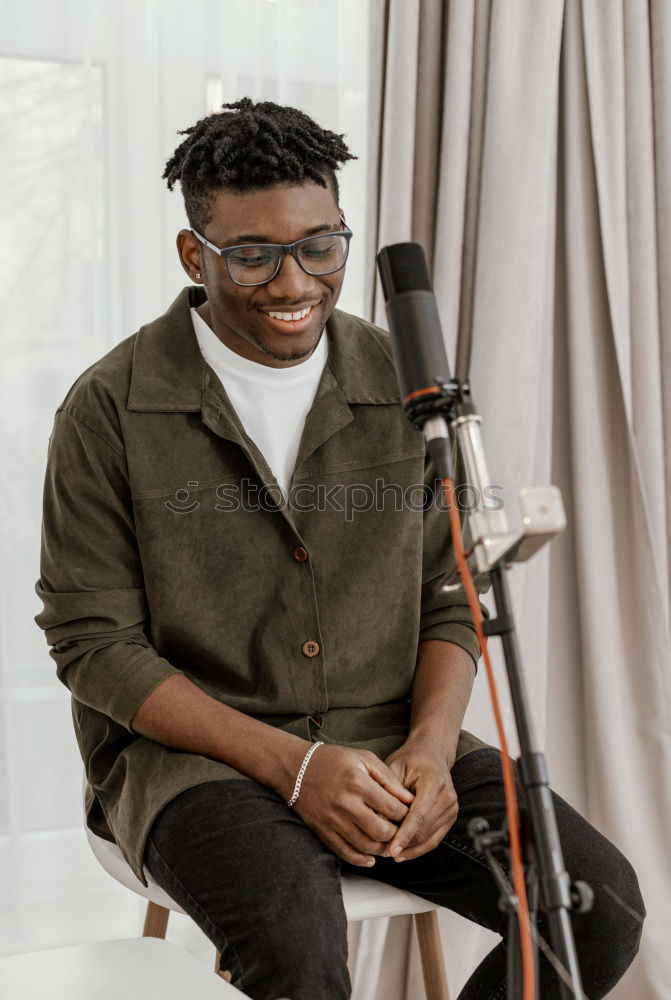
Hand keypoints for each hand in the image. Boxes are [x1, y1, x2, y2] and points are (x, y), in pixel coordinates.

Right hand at [291, 744, 414, 866]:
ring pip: (367, 846)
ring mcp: (333, 820)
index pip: (392, 808)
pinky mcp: (323, 832)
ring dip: (383, 849)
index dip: (406, 814)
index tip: (408, 814)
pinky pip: (346, 853)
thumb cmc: (333, 760)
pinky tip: (371, 857)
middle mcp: (346, 804)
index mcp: (358, 783)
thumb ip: (389, 778)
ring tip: (389, 842)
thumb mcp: (364, 758)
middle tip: (400, 830)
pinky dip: (362, 860)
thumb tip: (409, 800)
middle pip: (382, 831)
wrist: (296, 769)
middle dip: (396, 834)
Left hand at [381, 743, 457, 861]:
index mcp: (435, 783)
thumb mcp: (394, 769)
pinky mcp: (451, 816)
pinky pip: (434, 838)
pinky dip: (418, 848)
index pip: (419, 816)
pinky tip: (403, 853)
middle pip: (424, 830)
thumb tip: (379, 822)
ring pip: (429, 838)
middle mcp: (448, 797)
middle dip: (404, 844)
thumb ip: (388, 794)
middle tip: (383, 853)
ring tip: (390, 855)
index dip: (404, 835)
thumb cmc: (410, 758)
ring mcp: (452, 808)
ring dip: (410, 849)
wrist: (431, 752)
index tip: (391, 850)